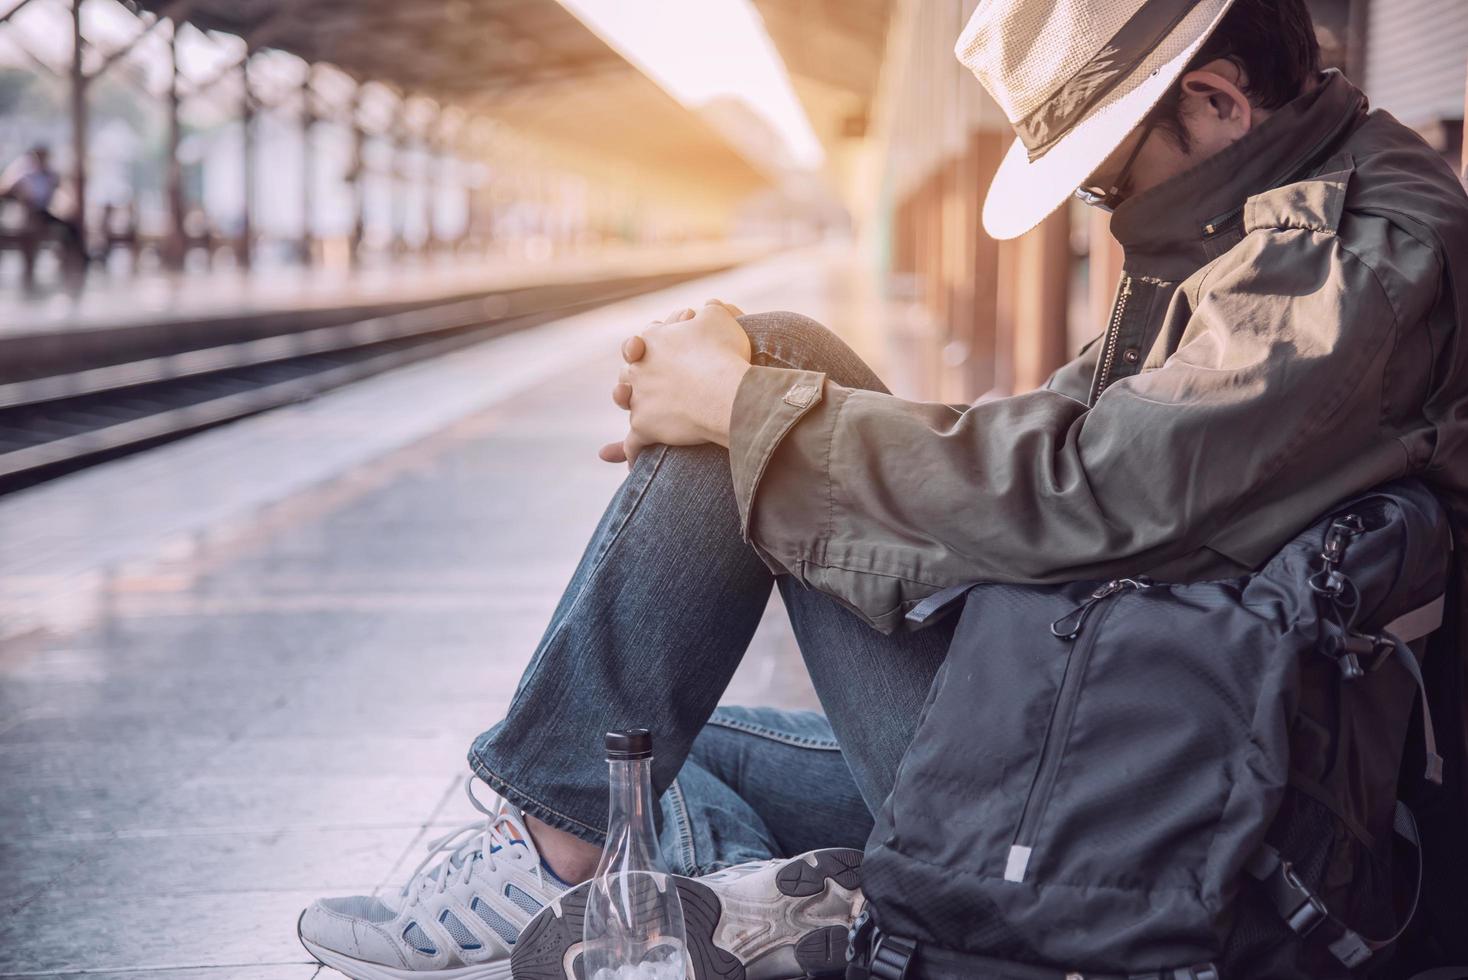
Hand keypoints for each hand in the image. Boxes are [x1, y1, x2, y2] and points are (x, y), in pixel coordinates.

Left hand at [600, 299, 749, 464]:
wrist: (727, 393)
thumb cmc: (726, 353)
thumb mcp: (720, 318)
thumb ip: (712, 311)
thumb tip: (711, 307)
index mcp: (651, 340)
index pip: (645, 340)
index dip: (653, 346)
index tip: (665, 350)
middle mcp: (637, 369)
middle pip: (629, 372)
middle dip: (635, 376)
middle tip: (649, 382)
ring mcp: (638, 400)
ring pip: (627, 405)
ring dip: (630, 408)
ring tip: (637, 414)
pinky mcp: (644, 429)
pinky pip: (632, 445)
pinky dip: (630, 454)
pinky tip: (631, 463)